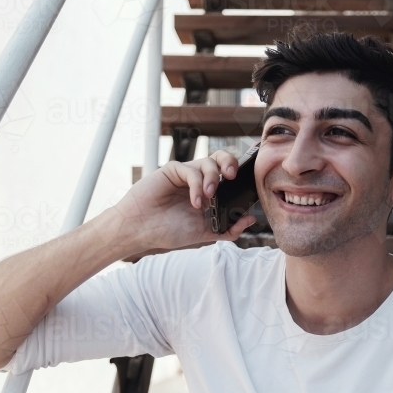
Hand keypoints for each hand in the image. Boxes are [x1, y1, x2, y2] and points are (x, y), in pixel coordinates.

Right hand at [111, 150, 257, 252]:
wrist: (140, 231)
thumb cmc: (168, 230)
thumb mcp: (204, 233)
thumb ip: (228, 229)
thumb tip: (251, 220)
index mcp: (209, 193)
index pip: (229, 176)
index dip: (240, 176)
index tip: (250, 185)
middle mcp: (199, 180)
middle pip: (222, 159)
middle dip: (231, 162)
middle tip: (232, 177)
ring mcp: (186, 174)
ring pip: (209, 162)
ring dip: (213, 178)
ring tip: (209, 198)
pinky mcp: (172, 170)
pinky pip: (191, 169)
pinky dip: (197, 185)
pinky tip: (194, 201)